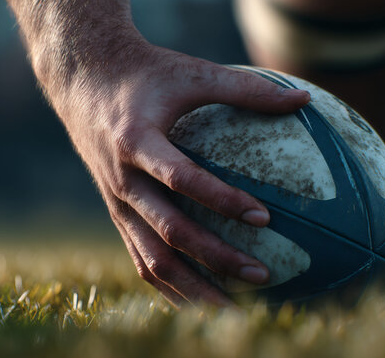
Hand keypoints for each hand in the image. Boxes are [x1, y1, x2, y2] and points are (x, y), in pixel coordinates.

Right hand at [50, 42, 309, 306]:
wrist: (82, 82)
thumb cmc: (143, 74)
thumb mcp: (190, 72)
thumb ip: (243, 88)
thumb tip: (303, 98)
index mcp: (135, 142)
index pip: (180, 178)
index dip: (220, 200)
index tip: (263, 218)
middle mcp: (122, 179)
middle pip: (169, 231)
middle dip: (215, 259)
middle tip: (262, 275)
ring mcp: (116, 203)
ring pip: (152, 258)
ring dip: (193, 288)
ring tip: (235, 311)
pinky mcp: (116, 214)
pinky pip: (141, 259)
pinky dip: (170, 285)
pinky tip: (202, 300)